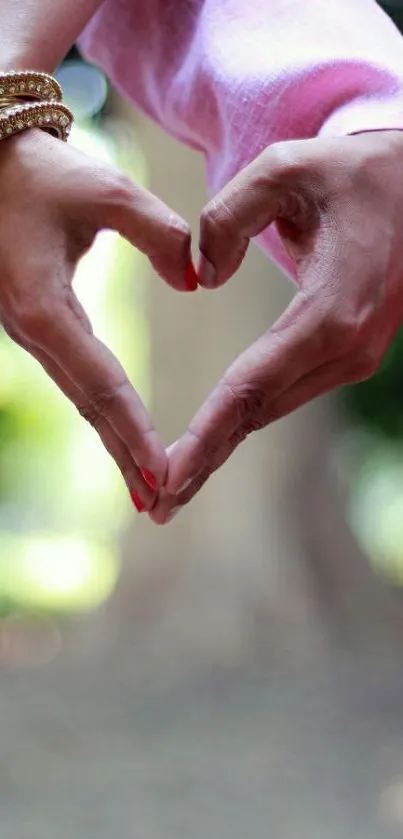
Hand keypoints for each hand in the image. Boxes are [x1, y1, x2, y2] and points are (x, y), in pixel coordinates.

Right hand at [0, 128, 194, 509]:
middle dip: (124, 456)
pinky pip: (78, 379)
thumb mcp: (108, 192)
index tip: (160, 470)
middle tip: (160, 503)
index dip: (132, 429)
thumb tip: (196, 282)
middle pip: (89, 406)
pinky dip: (105, 414)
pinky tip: (125, 435)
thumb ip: (160, 234)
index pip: (100, 382)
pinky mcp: (39, 326)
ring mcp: (31, 332)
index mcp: (44, 307)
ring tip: (148, 487)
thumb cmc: (43, 174)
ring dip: (115, 442)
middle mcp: (33, 331)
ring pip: (82, 398)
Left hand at [150, 129, 402, 521]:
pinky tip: (214, 440)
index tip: (170, 476)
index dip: (207, 435)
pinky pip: (285, 392)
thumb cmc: (349, 174)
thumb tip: (201, 278)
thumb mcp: (285, 169)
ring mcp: (352, 356)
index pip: (253, 386)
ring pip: (273, 409)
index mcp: (331, 311)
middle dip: (207, 459)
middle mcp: (346, 348)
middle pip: (260, 413)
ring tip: (175, 485)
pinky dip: (245, 419)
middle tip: (158, 506)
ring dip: (223, 446)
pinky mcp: (347, 353)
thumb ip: (229, 216)